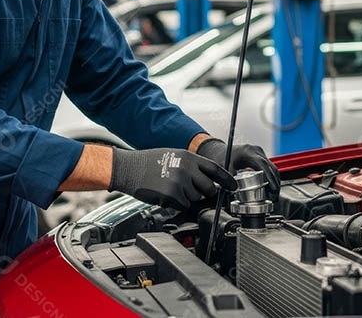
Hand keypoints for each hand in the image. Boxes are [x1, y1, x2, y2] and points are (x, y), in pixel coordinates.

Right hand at [109, 148, 236, 210]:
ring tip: (170, 189)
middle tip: (190, 191)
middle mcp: (187, 169)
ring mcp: (180, 182)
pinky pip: (183, 206)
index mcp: (189, 157)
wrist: (129, 168)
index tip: (232, 186)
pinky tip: (165, 195)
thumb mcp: (173, 155)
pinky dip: (176, 204)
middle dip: (203, 194)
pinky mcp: (172, 195)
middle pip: (209, 189)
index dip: (226, 179)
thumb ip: (191, 166)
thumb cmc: (148, 163)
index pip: (215, 169)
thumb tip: (205, 179)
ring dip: (186, 199)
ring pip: (195, 199)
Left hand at [196, 138, 279, 200]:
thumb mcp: (225, 166)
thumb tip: (235, 190)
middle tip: (274, 197)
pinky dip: (272, 178)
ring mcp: (260, 153)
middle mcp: (256, 151)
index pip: (263, 165)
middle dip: (275, 183)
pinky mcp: (261, 156)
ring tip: (274, 196)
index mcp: (248, 152)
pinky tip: (271, 189)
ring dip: (275, 182)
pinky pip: (270, 167)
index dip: (270, 178)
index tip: (273, 189)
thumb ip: (230, 177)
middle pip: (271, 167)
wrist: (221, 150)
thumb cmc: (222, 157)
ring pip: (273, 168)